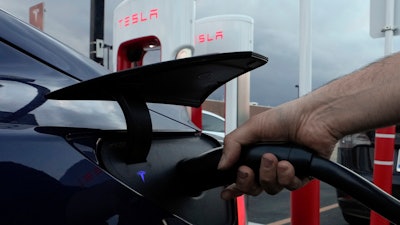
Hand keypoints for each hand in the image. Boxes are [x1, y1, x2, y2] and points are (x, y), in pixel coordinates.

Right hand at [218, 99, 338, 198]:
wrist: (313, 118)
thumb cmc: (286, 117)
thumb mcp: (251, 127)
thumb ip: (232, 145)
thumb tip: (221, 164)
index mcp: (255, 153)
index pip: (240, 175)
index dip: (234, 186)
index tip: (227, 191)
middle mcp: (269, 164)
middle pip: (253, 187)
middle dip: (248, 181)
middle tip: (248, 170)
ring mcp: (284, 171)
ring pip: (271, 188)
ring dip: (269, 174)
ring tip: (274, 159)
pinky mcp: (301, 175)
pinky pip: (290, 187)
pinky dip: (287, 176)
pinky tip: (288, 164)